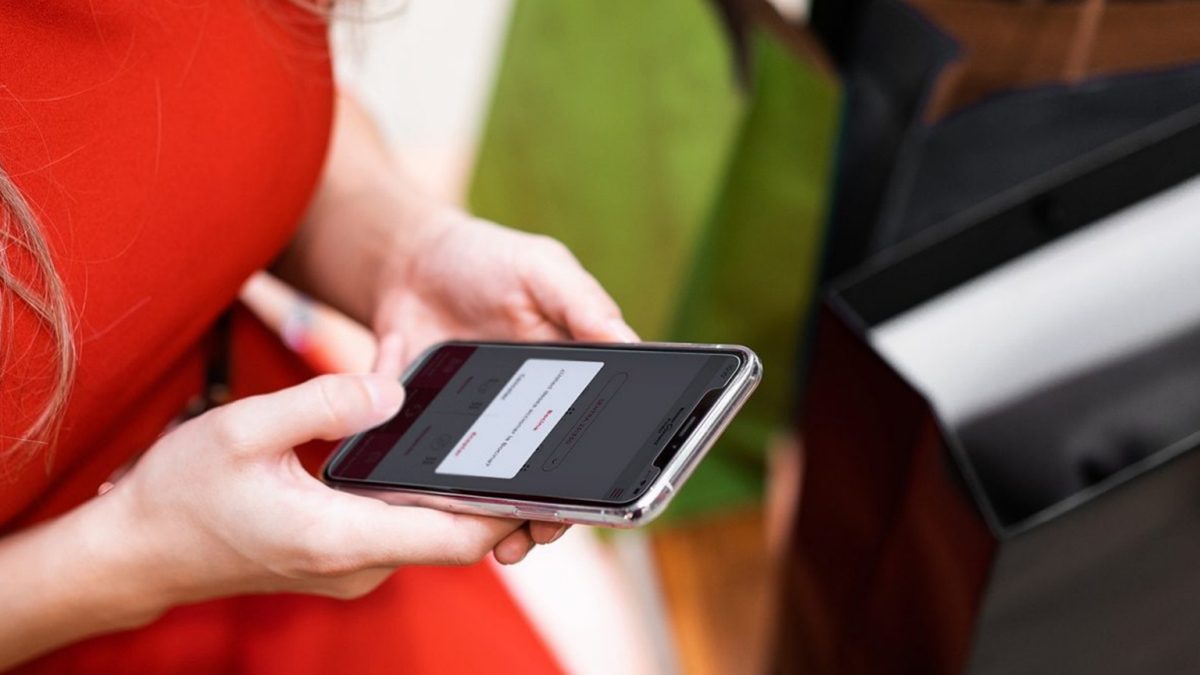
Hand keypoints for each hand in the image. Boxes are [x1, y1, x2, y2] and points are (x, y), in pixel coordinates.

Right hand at [104, 373, 532, 608]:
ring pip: (429, 533)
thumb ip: (324, 402)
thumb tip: (394, 392)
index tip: (547, 472)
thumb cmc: (180, 492)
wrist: (137, 550)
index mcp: (342, 537)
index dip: (509, 508)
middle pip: (455, 536)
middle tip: (527, 440)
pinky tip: (428, 457)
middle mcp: (357, 565)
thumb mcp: (245, 428)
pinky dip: (421, 499)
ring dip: (457, 495)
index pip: (458, 536)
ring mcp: (350, 569)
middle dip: (494, 495)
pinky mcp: (340, 560)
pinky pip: (401, 529)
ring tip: (489, 440)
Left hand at [369, 214, 637, 558]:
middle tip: (542, 531)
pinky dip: (445, 500)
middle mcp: (532, 415)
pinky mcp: (436, 435)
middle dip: (552, 512)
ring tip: (501, 542)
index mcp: (571, 379)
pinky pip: (444, 477)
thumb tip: (631, 344)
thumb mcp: (541, 269)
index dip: (604, 471)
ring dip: (503, 521)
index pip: (598, 434)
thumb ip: (583, 303)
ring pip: (500, 492)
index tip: (606, 500)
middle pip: (551, 477)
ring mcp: (483, 430)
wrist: (403, 263)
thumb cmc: (484, 258)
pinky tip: (443, 510)